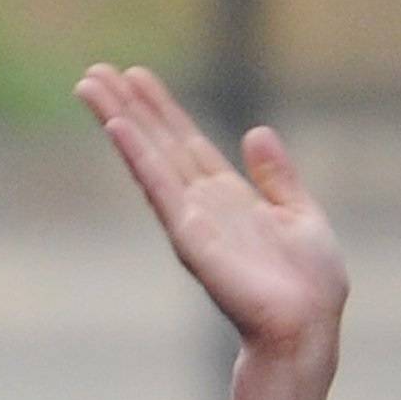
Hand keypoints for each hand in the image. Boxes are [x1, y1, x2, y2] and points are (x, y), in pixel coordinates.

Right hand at [76, 64, 346, 363]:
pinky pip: (159, 187)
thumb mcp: (302, 216)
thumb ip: (278, 178)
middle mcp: (204, 206)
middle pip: (160, 144)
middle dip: (129, 107)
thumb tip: (256, 132)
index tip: (136, 77)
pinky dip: (138, 156)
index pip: (188, 144)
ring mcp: (193, 221)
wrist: (306, 328)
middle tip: (95, 71)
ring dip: (119, 119)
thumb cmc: (311, 288)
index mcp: (231, 199)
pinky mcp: (190, 237)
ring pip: (150, 158)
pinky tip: (117, 126)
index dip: (163, 110)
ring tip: (89, 84)